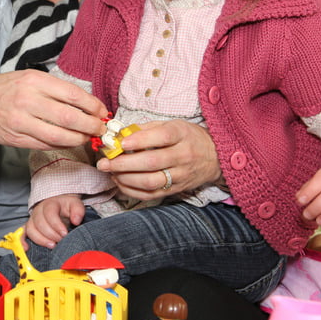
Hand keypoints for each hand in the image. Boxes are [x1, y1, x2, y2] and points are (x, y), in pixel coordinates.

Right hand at [0, 70, 106, 150]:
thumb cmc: (7, 89)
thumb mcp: (29, 78)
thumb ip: (55, 89)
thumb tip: (88, 103)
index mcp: (34, 81)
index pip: (73, 95)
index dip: (93, 106)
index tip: (102, 112)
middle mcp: (27, 101)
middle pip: (70, 118)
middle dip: (91, 126)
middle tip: (101, 129)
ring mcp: (20, 122)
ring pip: (60, 135)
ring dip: (79, 139)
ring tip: (87, 137)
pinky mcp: (16, 139)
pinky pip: (46, 144)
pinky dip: (62, 144)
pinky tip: (69, 141)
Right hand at [25, 194, 84, 248]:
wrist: (59, 204)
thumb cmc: (66, 206)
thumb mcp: (75, 204)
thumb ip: (78, 210)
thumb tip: (76, 220)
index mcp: (49, 204)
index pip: (49, 213)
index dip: (56, 225)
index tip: (65, 233)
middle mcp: (38, 211)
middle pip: (40, 223)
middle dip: (51, 234)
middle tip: (61, 240)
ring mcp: (32, 219)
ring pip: (31, 230)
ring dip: (41, 240)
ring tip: (52, 245)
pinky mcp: (29, 227)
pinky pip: (22, 234)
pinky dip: (22, 241)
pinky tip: (27, 248)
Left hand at [97, 120, 220, 199]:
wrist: (216, 157)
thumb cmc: (188, 138)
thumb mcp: (172, 125)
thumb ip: (146, 129)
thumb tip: (119, 133)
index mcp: (181, 135)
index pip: (162, 137)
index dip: (139, 140)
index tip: (120, 143)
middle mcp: (183, 156)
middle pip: (152, 162)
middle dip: (123, 163)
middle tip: (104, 162)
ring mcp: (181, 175)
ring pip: (151, 181)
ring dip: (125, 178)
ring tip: (110, 172)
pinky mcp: (176, 189)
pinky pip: (152, 194)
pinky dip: (132, 190)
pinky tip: (120, 182)